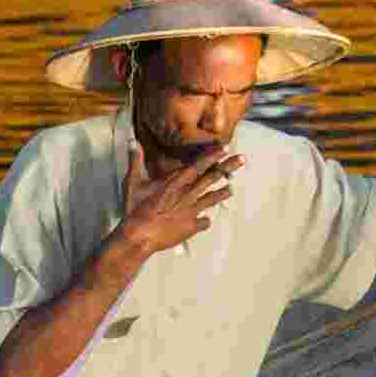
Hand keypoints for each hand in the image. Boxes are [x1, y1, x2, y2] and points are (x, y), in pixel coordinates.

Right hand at [119, 141, 240, 259]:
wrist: (139, 235)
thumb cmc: (134, 208)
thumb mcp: (133, 182)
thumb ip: (135, 161)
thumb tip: (132, 141)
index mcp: (174, 182)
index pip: (198, 165)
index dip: (212, 156)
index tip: (225, 148)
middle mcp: (187, 194)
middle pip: (212, 177)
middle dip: (228, 167)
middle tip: (242, 159)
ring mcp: (191, 210)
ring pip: (212, 198)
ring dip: (222, 193)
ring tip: (231, 190)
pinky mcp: (191, 226)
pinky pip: (203, 222)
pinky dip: (204, 221)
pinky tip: (206, 221)